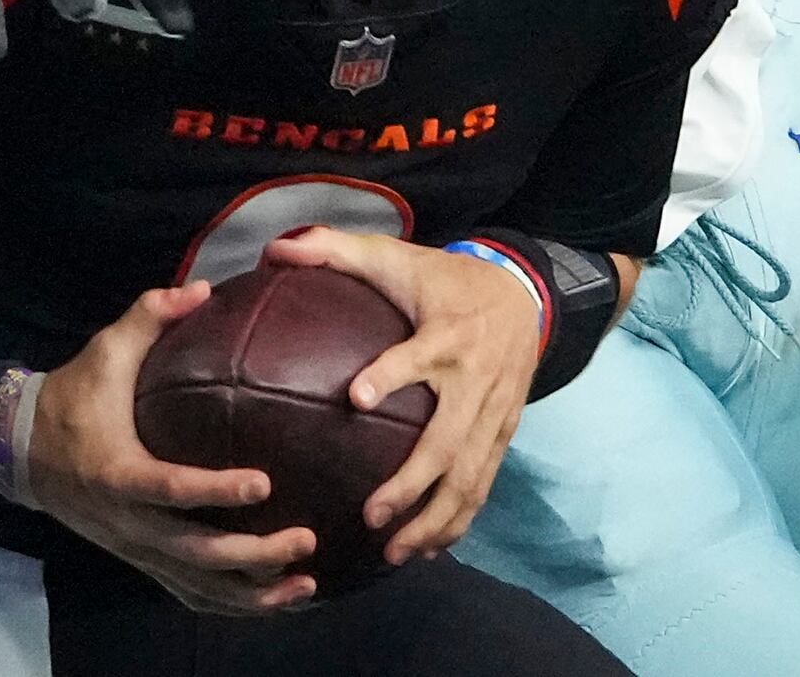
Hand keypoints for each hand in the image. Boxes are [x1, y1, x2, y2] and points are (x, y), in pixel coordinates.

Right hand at [25, 284, 316, 612]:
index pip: (172, 489)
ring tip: (305, 583)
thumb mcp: (104, 350)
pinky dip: (231, 603)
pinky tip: (272, 599)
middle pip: (195, 553)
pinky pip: (189, 593)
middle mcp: (126, 521)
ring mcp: (133, 547)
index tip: (265, 482)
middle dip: (254, 554)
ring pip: (197, 586)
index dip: (217, 491)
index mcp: (117, 471)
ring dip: (253, 592)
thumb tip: (204, 287)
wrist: (20, 449)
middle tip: (305, 539)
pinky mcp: (139, 559)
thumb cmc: (71, 396)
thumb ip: (150, 315)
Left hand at [263, 228, 540, 562]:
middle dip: (412, 483)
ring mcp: (494, 414)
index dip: (390, 374)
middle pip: (448, 441)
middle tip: (370, 515)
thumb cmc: (442, 278)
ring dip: (435, 519)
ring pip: (470, 477)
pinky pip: (483, 484)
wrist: (523, 294)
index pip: (418, 356)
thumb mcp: (394, 255)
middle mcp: (475, 380)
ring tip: (395, 551)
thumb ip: (335, 250)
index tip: (355, 397)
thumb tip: (276, 247)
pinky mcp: (503, 434)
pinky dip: (459, 519)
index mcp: (447, 335)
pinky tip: (428, 547)